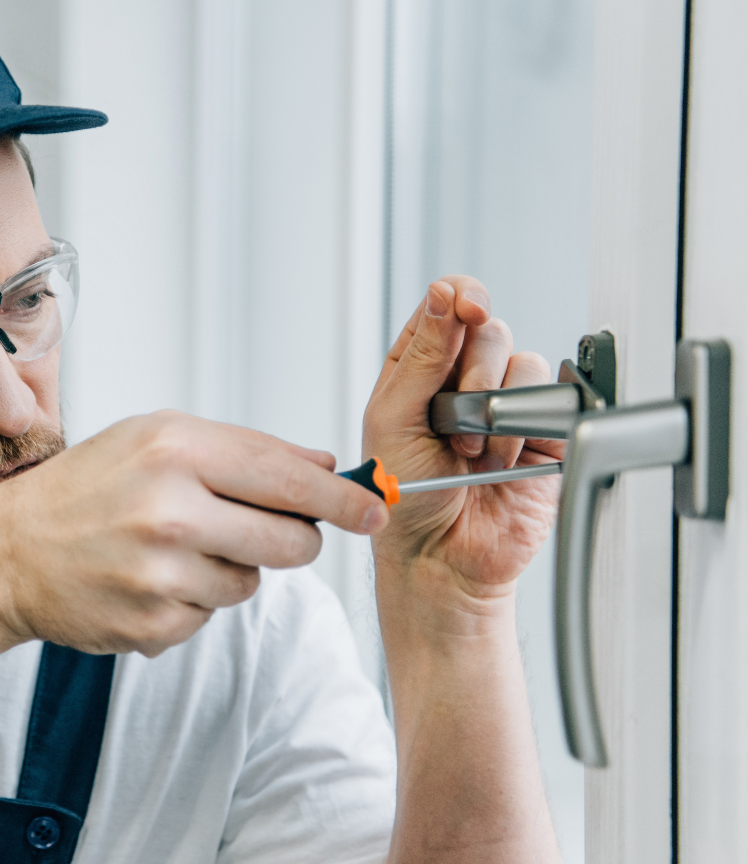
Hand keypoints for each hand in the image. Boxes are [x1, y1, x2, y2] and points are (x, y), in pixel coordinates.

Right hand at [0, 411, 388, 655]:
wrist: (8, 551)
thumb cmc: (85, 488)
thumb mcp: (157, 439)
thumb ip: (246, 450)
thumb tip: (327, 466)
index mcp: (173, 450)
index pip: (289, 478)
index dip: (343, 499)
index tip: (375, 509)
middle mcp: (167, 510)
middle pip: (290, 542)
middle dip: (294, 539)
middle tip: (268, 531)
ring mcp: (158, 574)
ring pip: (252, 585)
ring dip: (231, 571)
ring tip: (176, 549)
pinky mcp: (150, 624)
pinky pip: (210, 618)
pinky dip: (192, 603)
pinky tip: (149, 580)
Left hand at [365, 277, 563, 614]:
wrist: (440, 557)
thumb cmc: (404, 496)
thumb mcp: (393, 418)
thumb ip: (423, 355)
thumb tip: (444, 294)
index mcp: (419, 366)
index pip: (445, 305)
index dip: (459, 297)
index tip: (464, 307)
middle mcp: (463, 379)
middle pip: (488, 328)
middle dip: (472, 372)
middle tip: (451, 422)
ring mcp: (505, 404)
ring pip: (522, 361)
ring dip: (494, 409)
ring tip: (471, 452)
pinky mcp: (543, 431)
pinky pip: (551, 399)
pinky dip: (523, 428)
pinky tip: (501, 461)